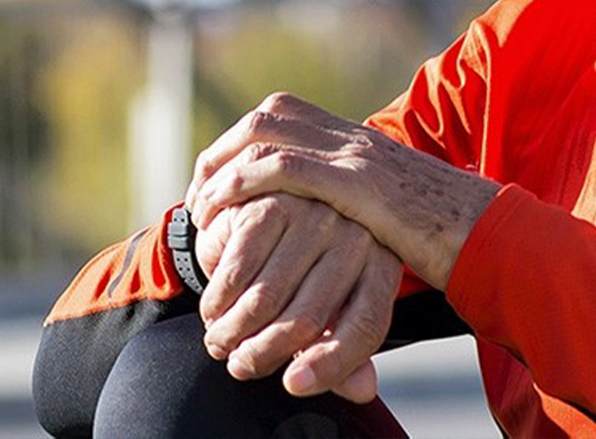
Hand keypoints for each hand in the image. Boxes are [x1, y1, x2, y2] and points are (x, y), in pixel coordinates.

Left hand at [188, 92, 499, 289]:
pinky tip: (224, 214)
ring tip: (202, 209)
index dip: (240, 144)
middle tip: (200, 198)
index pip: (284, 116)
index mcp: (360, 141)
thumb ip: (361, 203)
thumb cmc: (448, 234)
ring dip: (223, 168)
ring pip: (266, 133)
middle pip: (267, 116)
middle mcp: (355, 138)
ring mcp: (356, 156)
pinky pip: (285, 168)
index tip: (217, 185)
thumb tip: (332, 223)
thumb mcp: (395, 210)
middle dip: (222, 152)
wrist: (491, 235)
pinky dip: (243, 185)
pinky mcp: (358, 184)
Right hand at [193, 193, 401, 402]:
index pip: (366, 324)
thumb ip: (345, 352)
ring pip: (265, 300)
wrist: (269, 206)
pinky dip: (218, 301)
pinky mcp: (271, 205)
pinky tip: (214, 309)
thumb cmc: (305, 267)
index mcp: (381, 264)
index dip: (332, 364)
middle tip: (240, 365)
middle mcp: (356, 236)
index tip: (294, 385)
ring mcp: (314, 216)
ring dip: (232, 333)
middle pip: (309, 319)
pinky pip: (236, 273)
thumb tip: (362, 390)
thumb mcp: (330, 308)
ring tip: (220, 341)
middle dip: (263, 353)